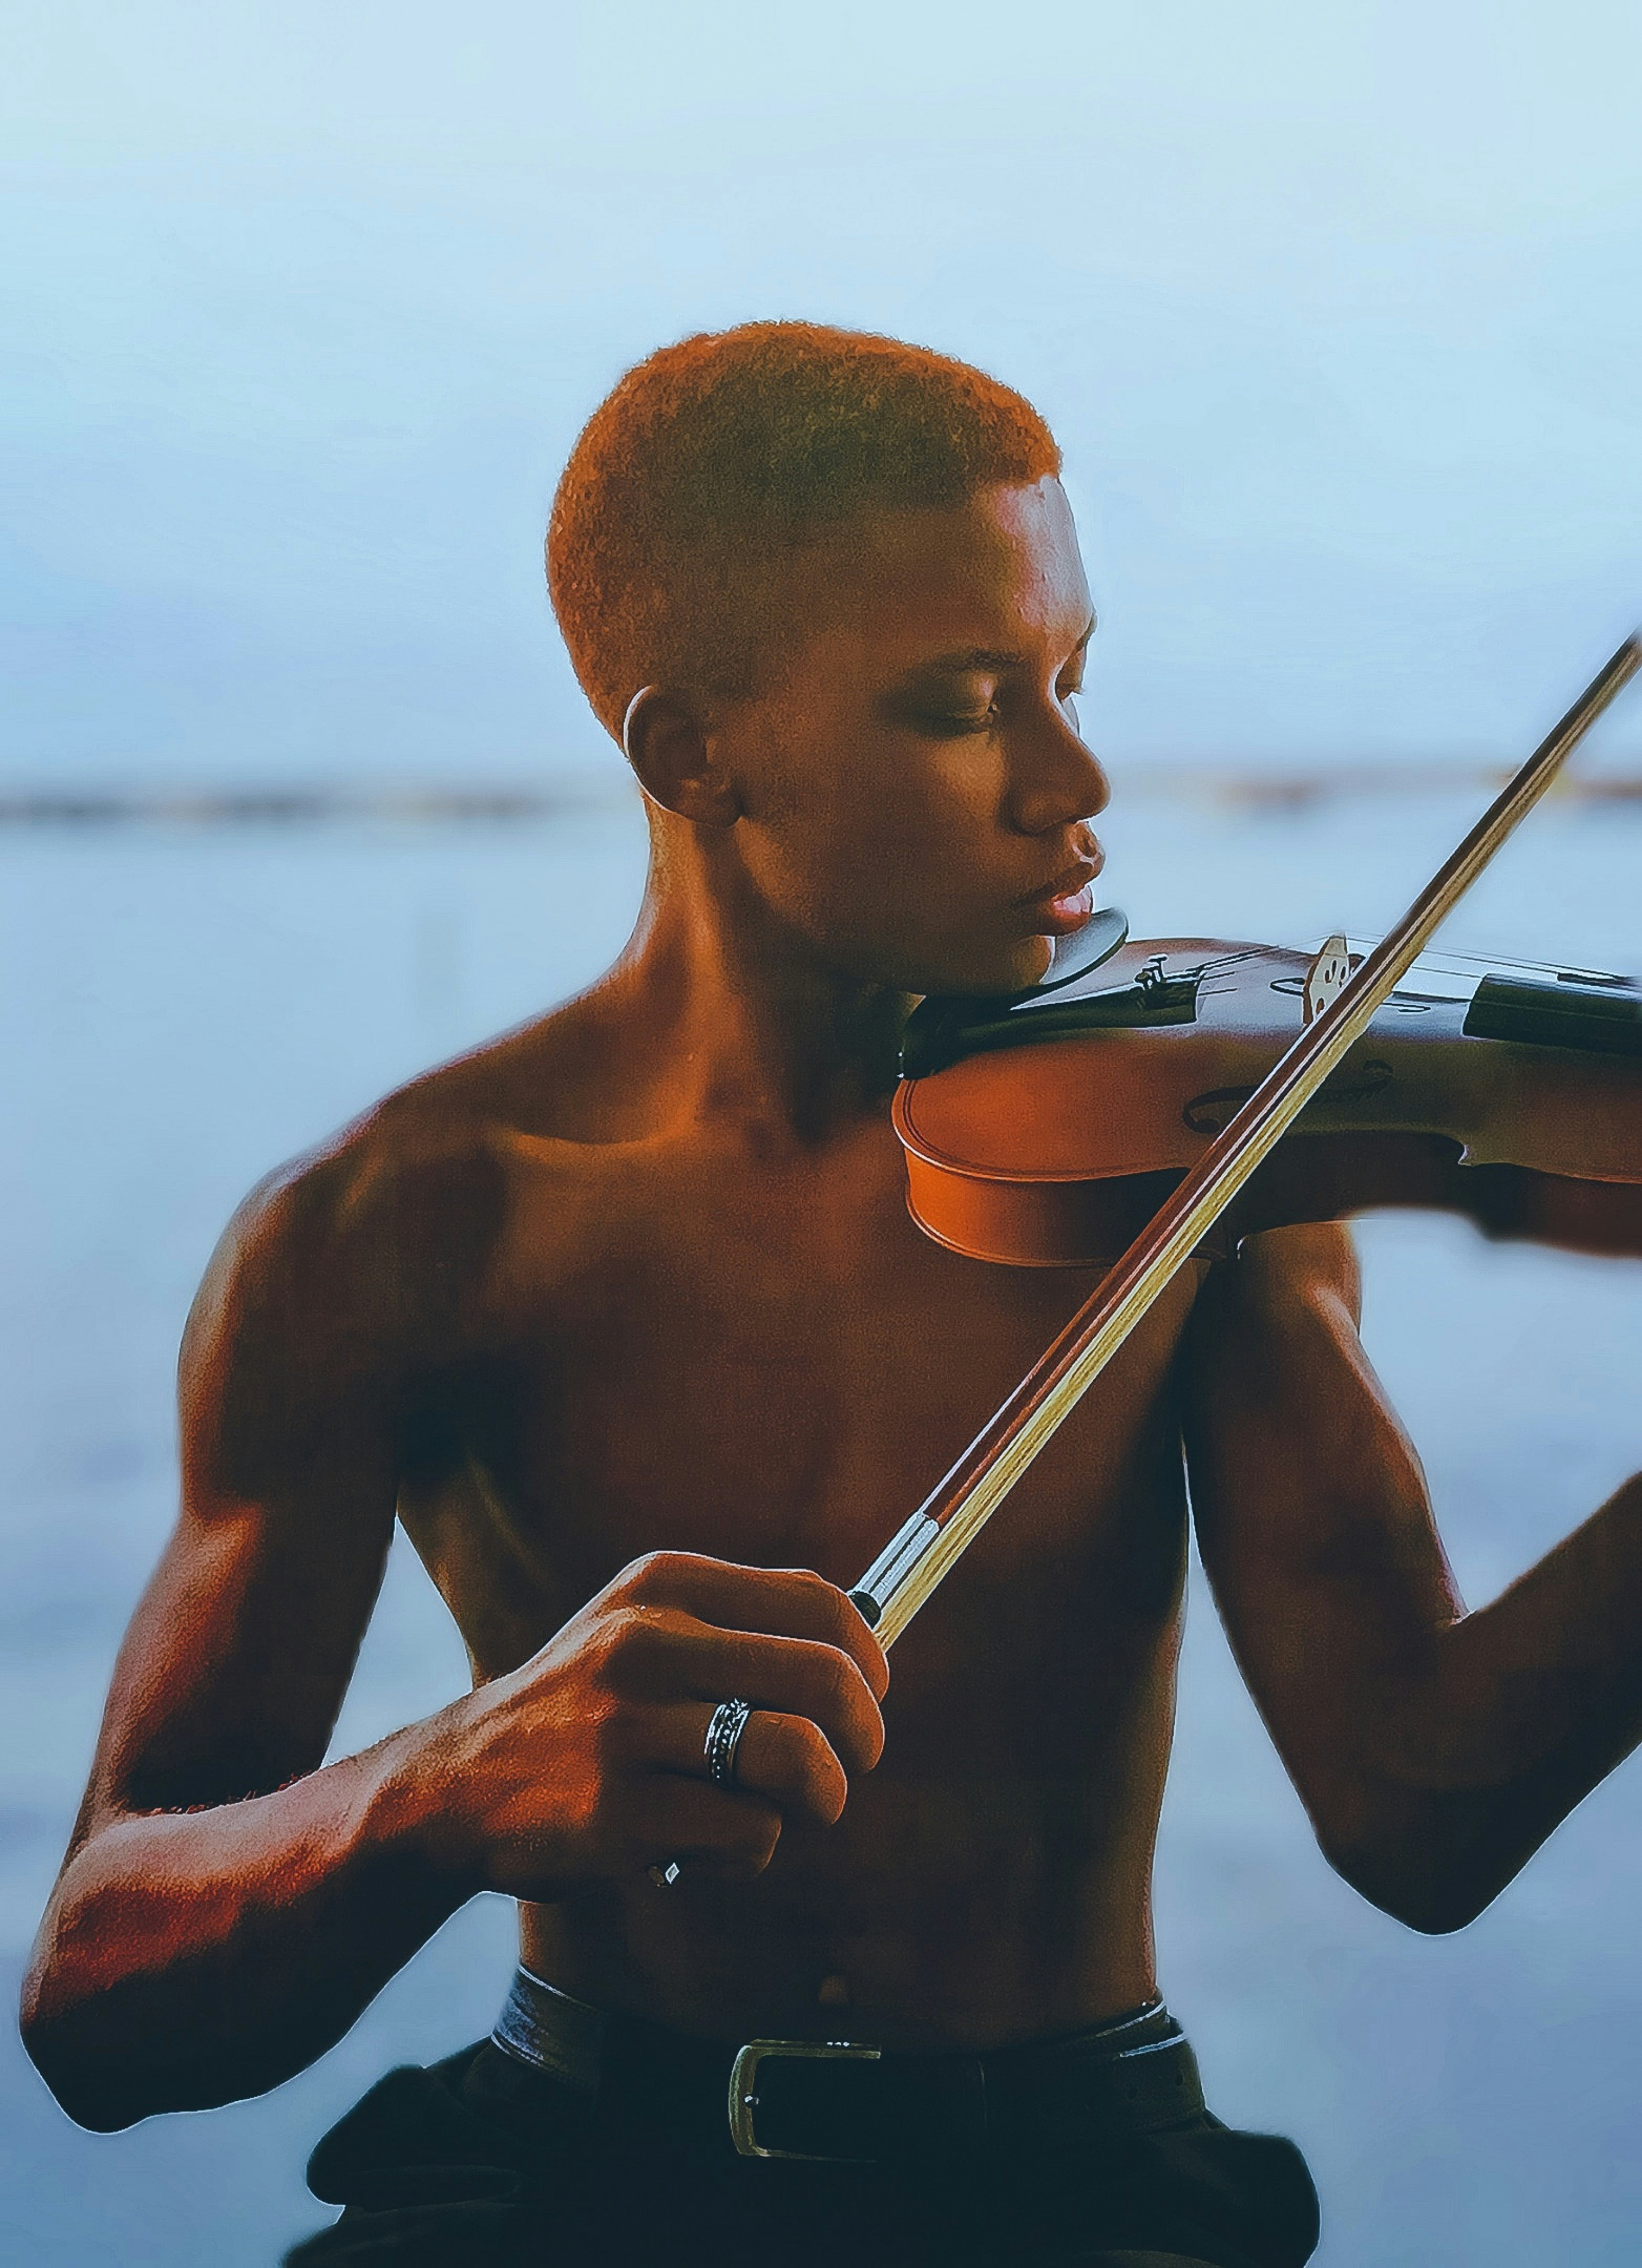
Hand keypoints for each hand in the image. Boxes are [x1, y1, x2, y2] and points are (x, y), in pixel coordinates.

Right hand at [402, 1552, 888, 1897]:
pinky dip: (754, 1849)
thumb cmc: (585, 1711)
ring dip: (819, 1801)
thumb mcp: (645, 1629)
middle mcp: (647, 1641)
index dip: (869, 1662)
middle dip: (862, 1738)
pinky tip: (711, 1845)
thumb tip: (868, 1654)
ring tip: (787, 1813)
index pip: (822, 1605)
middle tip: (847, 1769)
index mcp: (665, 1585)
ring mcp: (628, 1726)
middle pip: (827, 1678)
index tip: (868, 1700)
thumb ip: (742, 1630)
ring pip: (799, 1757)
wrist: (454, 1785)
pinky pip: (751, 1831)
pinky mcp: (618, 1811)